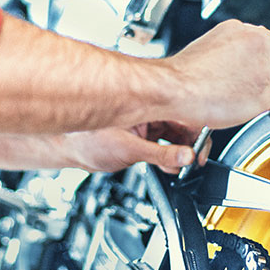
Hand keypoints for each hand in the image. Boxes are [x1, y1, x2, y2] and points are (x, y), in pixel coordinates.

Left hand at [64, 122, 211, 173]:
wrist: (68, 149)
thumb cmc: (87, 141)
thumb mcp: (130, 151)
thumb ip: (161, 154)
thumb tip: (186, 157)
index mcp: (144, 103)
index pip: (181, 112)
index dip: (196, 131)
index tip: (200, 150)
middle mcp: (147, 110)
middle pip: (181, 124)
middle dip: (189, 144)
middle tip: (193, 161)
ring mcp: (145, 123)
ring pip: (174, 135)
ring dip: (179, 151)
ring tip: (179, 166)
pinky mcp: (142, 135)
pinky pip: (163, 142)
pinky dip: (168, 155)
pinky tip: (168, 165)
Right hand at [164, 20, 269, 127]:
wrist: (175, 88)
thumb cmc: (185, 74)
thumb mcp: (212, 47)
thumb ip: (235, 50)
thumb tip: (246, 63)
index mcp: (244, 31)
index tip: (269, 69)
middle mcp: (258, 44)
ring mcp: (264, 68)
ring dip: (269, 93)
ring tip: (246, 99)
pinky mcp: (264, 91)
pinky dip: (263, 107)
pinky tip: (245, 107)